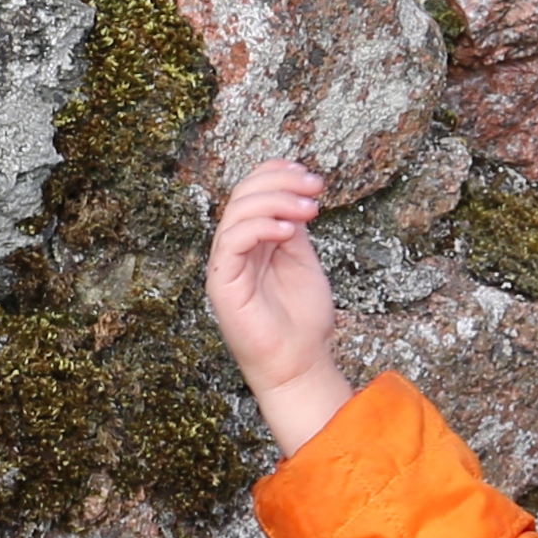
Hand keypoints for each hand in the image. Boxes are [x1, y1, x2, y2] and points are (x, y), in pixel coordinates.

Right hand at [202, 159, 350, 449]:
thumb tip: (295, 195)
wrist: (298, 363)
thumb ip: (293, 228)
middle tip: (315, 188)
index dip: (275, 174)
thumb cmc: (301, 319)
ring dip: (276, 201)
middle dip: (281, 183)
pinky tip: (289, 231)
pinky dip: (260, 227)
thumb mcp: (303, 260)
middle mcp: (234, 248)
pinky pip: (232, 241)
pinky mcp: (222, 283)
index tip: (309, 175)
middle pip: (242, 195)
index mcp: (252, 241)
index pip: (251, 192)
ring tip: (309, 210)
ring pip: (236, 211)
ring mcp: (226, 265)